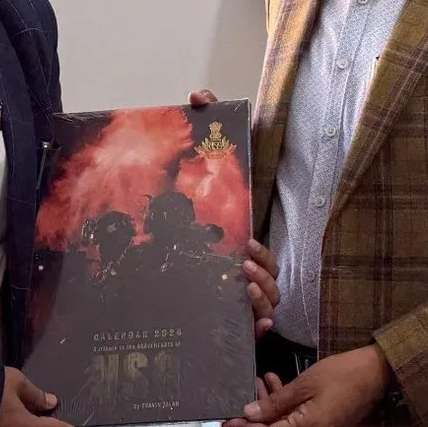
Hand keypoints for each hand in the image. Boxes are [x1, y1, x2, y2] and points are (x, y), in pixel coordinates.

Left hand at [189, 91, 278, 337]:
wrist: (158, 270)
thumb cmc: (189, 219)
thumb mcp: (202, 175)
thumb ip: (205, 125)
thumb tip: (199, 95)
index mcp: (242, 249)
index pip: (262, 254)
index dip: (260, 253)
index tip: (244, 245)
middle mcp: (245, 276)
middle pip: (270, 282)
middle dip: (262, 274)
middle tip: (239, 264)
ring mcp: (238, 301)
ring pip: (265, 306)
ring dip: (260, 299)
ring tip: (241, 288)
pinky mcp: (227, 322)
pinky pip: (252, 331)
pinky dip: (258, 329)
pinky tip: (252, 328)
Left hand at [224, 345, 390, 426]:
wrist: (378, 372)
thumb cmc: (342, 373)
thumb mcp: (305, 383)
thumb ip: (276, 402)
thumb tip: (250, 415)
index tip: (227, 420)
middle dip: (260, 414)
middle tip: (248, 389)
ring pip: (288, 426)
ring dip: (274, 407)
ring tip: (264, 380)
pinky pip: (302, 422)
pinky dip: (289, 408)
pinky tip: (281, 386)